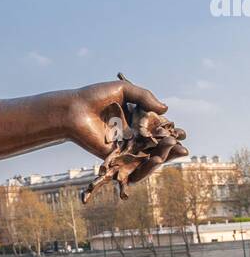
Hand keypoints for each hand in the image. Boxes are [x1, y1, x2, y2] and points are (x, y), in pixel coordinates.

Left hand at [66, 77, 186, 177]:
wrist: (73, 110)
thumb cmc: (94, 97)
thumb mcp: (124, 90)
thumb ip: (145, 97)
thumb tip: (166, 110)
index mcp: (133, 119)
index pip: (156, 129)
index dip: (170, 132)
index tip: (182, 133)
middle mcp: (130, 135)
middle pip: (154, 144)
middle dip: (169, 147)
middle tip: (183, 148)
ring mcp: (122, 147)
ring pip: (146, 155)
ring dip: (162, 156)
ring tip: (175, 153)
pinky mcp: (114, 157)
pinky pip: (132, 164)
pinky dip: (145, 165)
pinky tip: (158, 160)